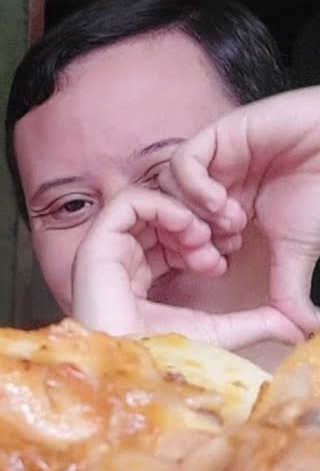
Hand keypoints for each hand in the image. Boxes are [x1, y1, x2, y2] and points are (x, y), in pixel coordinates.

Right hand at [71, 186, 302, 349]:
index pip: (167, 241)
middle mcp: (119, 260)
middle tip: (220, 242)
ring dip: (181, 213)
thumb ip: (256, 322)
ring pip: (145, 205)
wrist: (130, 363)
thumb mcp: (219, 329)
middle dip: (195, 224)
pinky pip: (128, 203)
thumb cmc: (161, 354)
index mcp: (137, 278)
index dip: (199, 241)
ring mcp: (106, 251)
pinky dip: (161, 206)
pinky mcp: (96, 243)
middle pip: (158, 220)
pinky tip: (185, 226)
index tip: (224, 257)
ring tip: (203, 236)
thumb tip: (298, 327)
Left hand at [161, 85, 319, 334]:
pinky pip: (183, 163)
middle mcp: (210, 184)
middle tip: (211, 255)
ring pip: (169, 190)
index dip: (190, 255)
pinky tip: (223, 201)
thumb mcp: (295, 250)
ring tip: (229, 225)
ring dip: (192, 214)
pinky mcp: (216, 137)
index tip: (216, 268)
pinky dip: (196, 187)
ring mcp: (211, 161)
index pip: (179, 234)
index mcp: (220, 209)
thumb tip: (302, 333)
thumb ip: (287, 289)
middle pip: (167, 214)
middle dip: (184, 241)